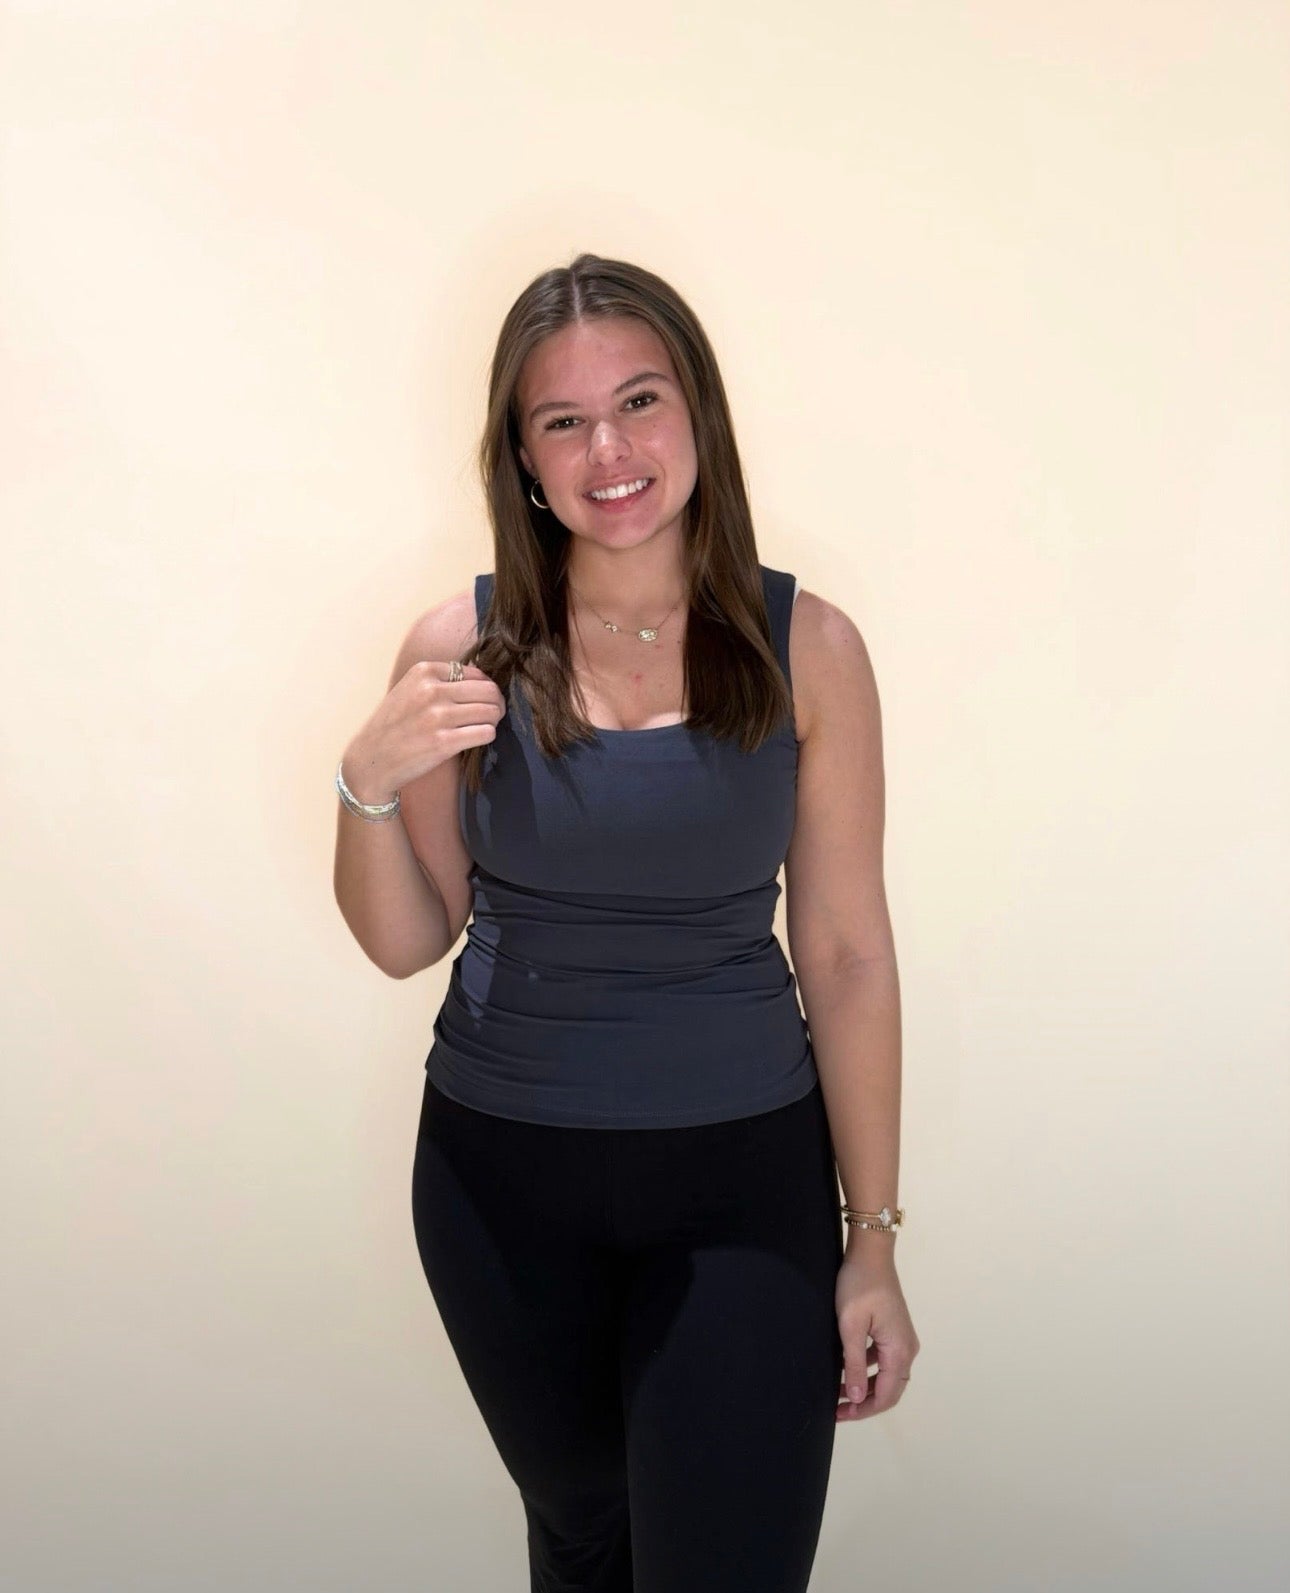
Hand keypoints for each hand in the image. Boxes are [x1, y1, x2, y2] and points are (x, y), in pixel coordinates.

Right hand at [342, 660, 505, 802]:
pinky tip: (476, 739)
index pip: (476, 673)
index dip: (485, 688)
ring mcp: (438, 717)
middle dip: (496, 703)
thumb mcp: (409, 689)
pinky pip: (486, 733)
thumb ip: (440, 681)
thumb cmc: (393, 726)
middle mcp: (431, 691)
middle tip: (492, 715)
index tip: (482, 701)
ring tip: (483, 727)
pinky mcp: (444, 743)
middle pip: (489, 690)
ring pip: (491, 711)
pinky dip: (487, 736)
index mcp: (424, 672)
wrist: (372, 759)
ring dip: (494, 720)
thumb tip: (483, 681)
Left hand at [834, 1251, 918, 1422]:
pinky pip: (883, 1360)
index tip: (840, 1414)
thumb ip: (853, 1364)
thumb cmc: (859, 1286)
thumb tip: (857, 1397)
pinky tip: (846, 1367)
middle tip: (839, 1409)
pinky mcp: (895, 1330)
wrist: (870, 1253)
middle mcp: (907, 1349)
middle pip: (889, 1389)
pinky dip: (867, 1369)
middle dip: (865, 1403)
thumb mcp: (850, 1326)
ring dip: (865, 1386)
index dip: (864, 1410)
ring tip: (839, 1391)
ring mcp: (903, 1339)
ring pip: (886, 1375)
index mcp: (899, 1351)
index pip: (886, 1395)